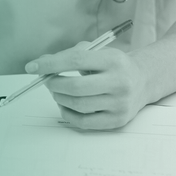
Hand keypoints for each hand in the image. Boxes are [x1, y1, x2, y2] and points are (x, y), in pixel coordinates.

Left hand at [25, 42, 149, 129]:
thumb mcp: (98, 52)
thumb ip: (70, 55)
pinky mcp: (117, 120)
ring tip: (57, 91)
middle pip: (76, 87)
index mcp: (113, 60)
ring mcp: (120, 103)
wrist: (143, 81)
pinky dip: (67, 113)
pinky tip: (65, 105)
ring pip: (78, 105)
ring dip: (59, 98)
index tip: (32, 67)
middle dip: (54, 84)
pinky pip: (84, 122)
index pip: (76, 60)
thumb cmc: (113, 66)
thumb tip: (41, 63)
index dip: (51, 64)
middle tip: (47, 81)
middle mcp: (119, 82)